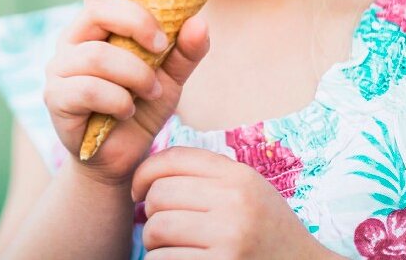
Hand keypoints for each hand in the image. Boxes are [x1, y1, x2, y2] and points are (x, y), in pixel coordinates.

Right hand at [43, 0, 210, 186]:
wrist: (121, 159)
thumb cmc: (141, 108)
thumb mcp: (171, 78)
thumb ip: (186, 51)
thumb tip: (199, 21)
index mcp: (99, 24)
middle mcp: (74, 38)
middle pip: (98, 10)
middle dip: (137, 23)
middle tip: (162, 46)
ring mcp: (60, 67)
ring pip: (97, 55)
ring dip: (134, 74)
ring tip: (150, 91)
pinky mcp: (55, 97)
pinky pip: (88, 88)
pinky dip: (117, 100)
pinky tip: (127, 112)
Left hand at [132, 147, 332, 258]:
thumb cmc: (266, 231)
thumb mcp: (248, 192)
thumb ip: (207, 176)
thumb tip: (148, 173)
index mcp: (240, 178)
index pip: (174, 158)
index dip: (145, 172)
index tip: (138, 190)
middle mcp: (236, 203)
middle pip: (159, 194)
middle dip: (150, 212)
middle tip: (160, 225)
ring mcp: (229, 238)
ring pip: (156, 228)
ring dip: (153, 242)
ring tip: (169, 246)